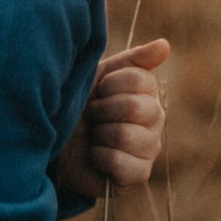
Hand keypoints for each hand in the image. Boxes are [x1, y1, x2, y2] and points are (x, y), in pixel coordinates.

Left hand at [56, 39, 169, 197]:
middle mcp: (156, 120)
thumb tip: (165, 45)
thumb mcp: (100, 75)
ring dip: (99, 135)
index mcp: (148, 93)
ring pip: (126, 136)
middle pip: (134, 107)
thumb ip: (134, 60)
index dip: (109, 86)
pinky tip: (95, 156)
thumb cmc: (78, 104)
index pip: (139, 80)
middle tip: (93, 116)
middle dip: (102, 111)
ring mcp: (149, 149)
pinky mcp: (138, 176)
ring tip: (94, 137)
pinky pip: (122, 163)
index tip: (98, 93)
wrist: (54, 139)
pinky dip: (100, 158)